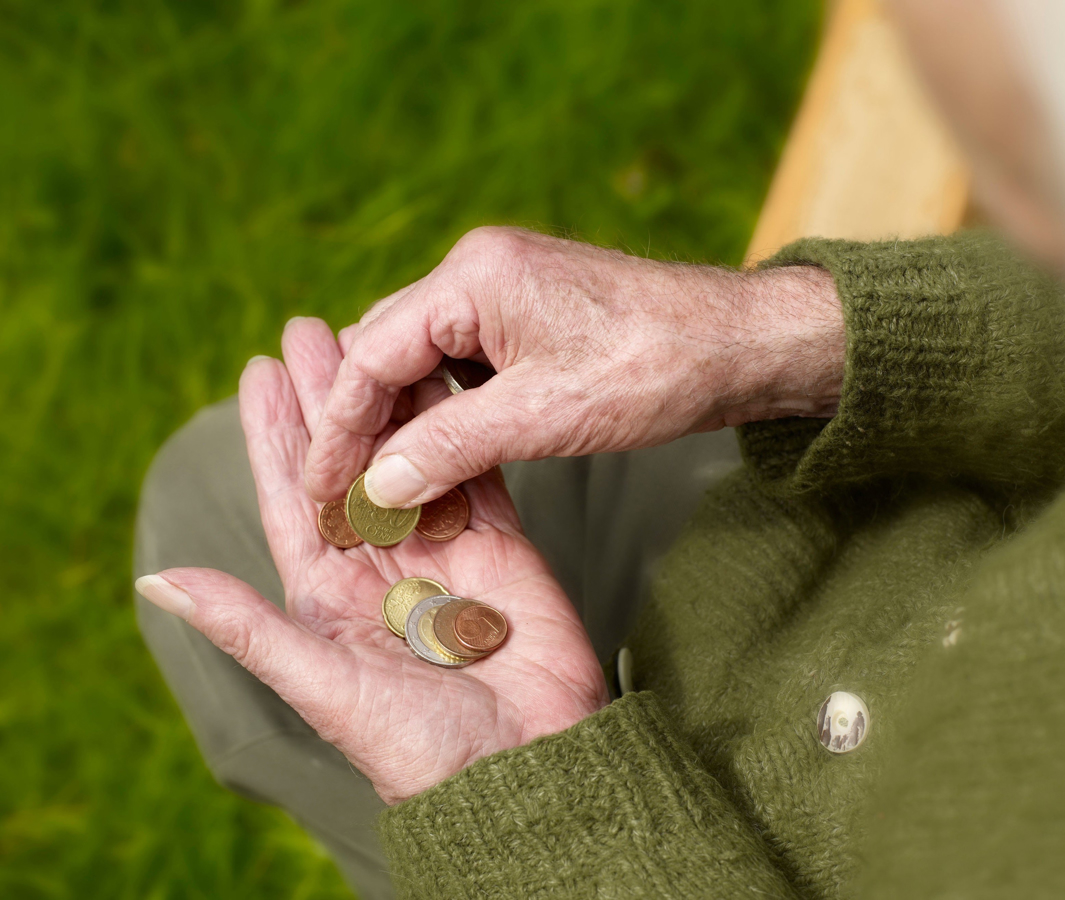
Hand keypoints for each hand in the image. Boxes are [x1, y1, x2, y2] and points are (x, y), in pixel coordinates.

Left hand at [136, 318, 608, 804]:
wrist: (527, 768)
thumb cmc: (419, 747)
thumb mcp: (321, 684)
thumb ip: (247, 625)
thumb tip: (157, 580)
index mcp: (327, 594)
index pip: (292, 497)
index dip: (274, 432)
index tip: (259, 370)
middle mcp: (379, 564)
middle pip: (346, 461)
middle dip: (328, 396)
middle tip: (312, 329)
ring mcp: (442, 550)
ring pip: (407, 454)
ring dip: (390, 397)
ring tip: (374, 335)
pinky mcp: (500, 547)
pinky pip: (471, 471)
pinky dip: (455, 425)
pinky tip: (441, 380)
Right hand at [304, 226, 843, 508]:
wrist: (742, 342)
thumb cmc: (655, 369)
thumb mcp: (543, 417)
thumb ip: (448, 448)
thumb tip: (376, 487)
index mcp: (471, 278)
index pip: (370, 357)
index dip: (340, 430)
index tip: (322, 491)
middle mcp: (476, 269)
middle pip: (385, 350)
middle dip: (364, 424)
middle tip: (350, 496)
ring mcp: (503, 287)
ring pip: (421, 357)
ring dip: (404, 418)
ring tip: (389, 485)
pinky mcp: (527, 312)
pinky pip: (460, 359)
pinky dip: (445, 407)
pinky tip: (444, 453)